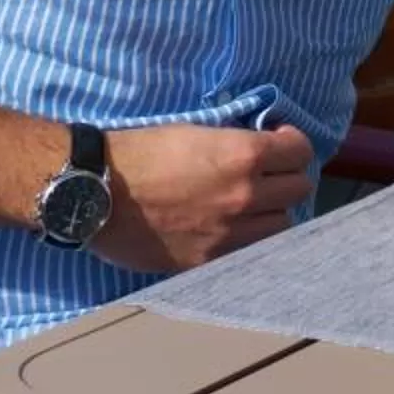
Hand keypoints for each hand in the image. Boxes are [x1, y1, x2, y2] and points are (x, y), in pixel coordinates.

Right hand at [93, 122, 315, 273]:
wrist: (93, 191)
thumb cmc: (139, 152)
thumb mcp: (195, 131)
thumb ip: (236, 144)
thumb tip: (261, 148)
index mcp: (242, 156)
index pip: (300, 151)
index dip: (292, 144)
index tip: (278, 143)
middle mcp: (245, 197)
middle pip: (299, 189)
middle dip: (287, 176)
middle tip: (268, 173)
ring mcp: (229, 234)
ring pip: (282, 225)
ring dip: (272, 211)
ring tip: (253, 205)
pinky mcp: (209, 261)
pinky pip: (250, 251)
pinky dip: (249, 238)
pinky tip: (233, 228)